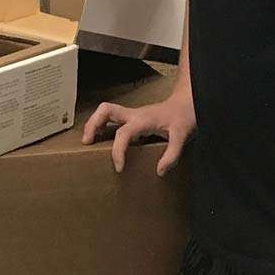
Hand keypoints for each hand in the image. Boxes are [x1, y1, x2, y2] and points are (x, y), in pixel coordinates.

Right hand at [81, 90, 195, 175]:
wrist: (188, 103)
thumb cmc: (184, 118)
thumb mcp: (182, 137)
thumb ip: (172, 155)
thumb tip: (159, 171)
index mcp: (143, 120)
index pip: (123, 133)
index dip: (118, 151)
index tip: (119, 167)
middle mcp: (134, 114)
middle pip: (105, 110)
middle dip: (93, 124)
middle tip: (87, 142)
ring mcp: (132, 114)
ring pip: (106, 111)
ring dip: (94, 123)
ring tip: (88, 140)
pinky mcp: (133, 117)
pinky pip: (112, 118)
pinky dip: (102, 124)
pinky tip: (102, 137)